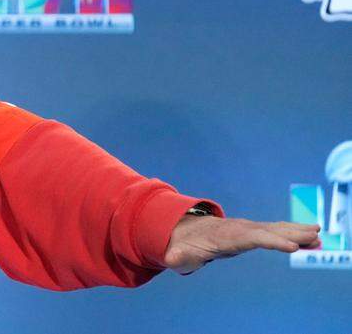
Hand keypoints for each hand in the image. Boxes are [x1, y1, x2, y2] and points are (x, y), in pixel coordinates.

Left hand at [163, 215, 321, 273]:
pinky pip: (275, 230)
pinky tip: (311, 235)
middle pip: (267, 231)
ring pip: (273, 228)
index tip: (291, 246)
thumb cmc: (184, 245)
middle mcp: (239, 229)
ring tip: (318, 233)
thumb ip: (176, 256)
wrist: (185, 230)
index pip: (250, 238)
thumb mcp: (178, 253)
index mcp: (225, 237)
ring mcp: (247, 228)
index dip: (270, 241)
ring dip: (295, 230)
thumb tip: (170, 259)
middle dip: (289, 233)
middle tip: (313, 237)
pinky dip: (292, 231)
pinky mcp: (253, 231)